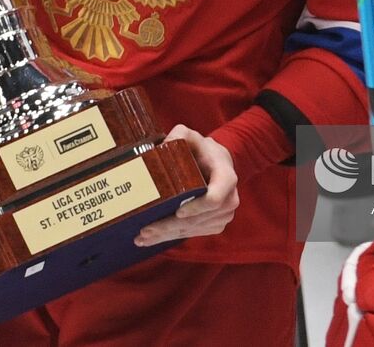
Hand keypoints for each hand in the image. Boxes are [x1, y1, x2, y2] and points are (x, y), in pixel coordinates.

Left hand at [133, 125, 238, 246]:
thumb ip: (179, 135)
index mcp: (226, 177)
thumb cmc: (202, 149)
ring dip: (168, 235)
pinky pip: (194, 233)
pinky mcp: (215, 224)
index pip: (215, 198)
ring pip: (194, 229)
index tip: (178, 212)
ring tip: (143, 237)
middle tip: (147, 230)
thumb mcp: (192, 136)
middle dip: (172, 226)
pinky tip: (153, 239)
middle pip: (199, 219)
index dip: (197, 207)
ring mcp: (224, 215)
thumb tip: (161, 147)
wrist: (219, 162)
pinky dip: (173, 237)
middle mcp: (230, 199)